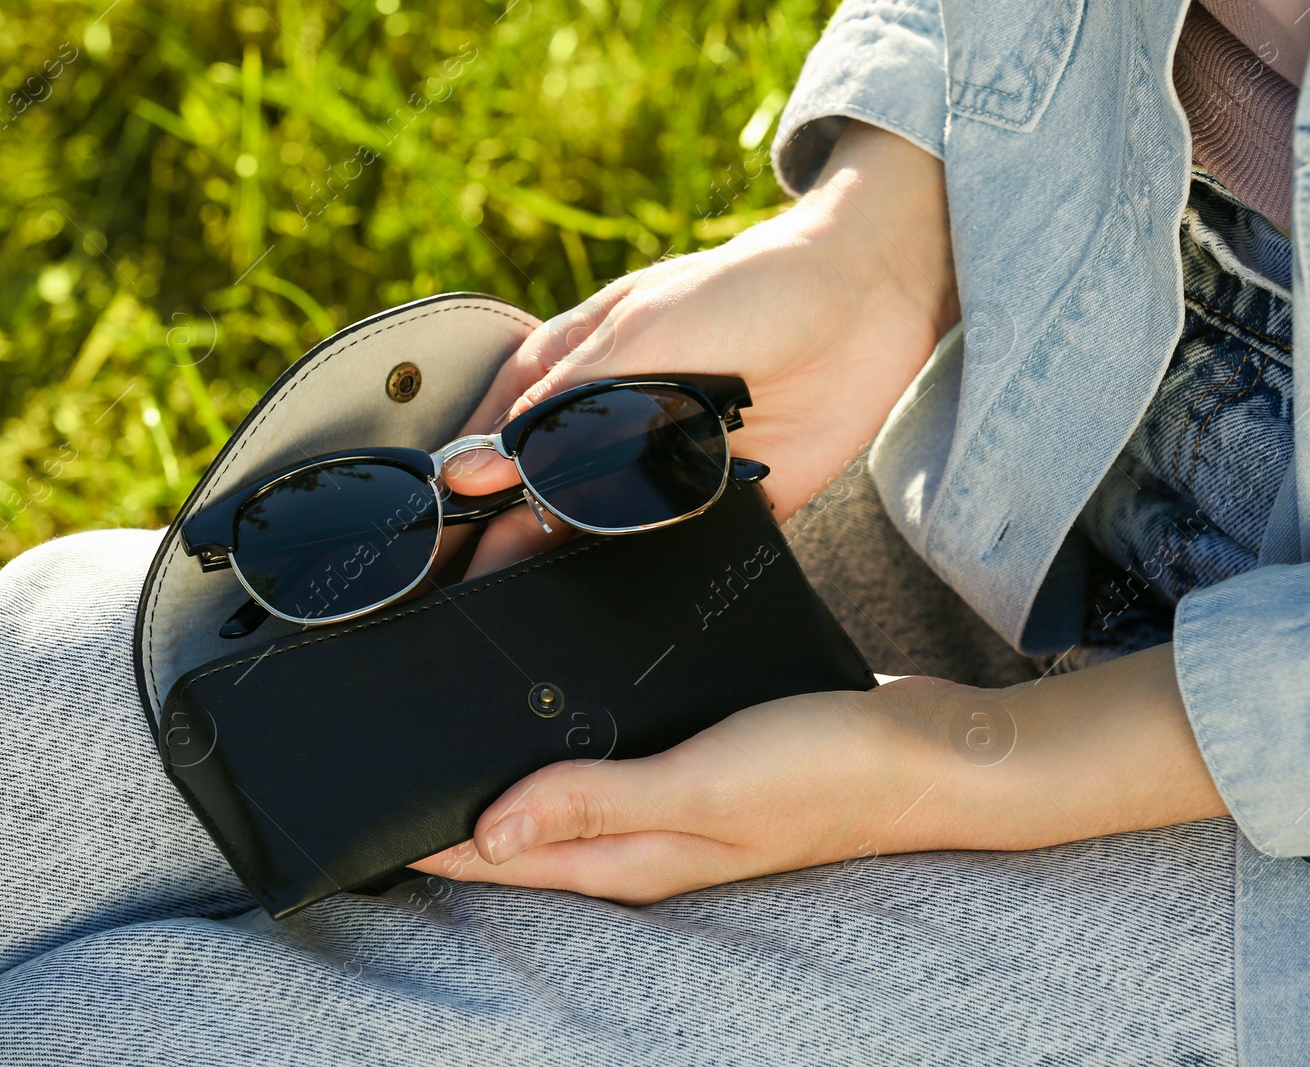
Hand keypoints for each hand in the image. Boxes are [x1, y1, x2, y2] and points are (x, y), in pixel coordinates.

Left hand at [411, 646, 1228, 903]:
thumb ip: (595, 803)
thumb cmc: (824, 772)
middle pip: (525, 832)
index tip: (364, 819)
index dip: (429, 846)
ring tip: (456, 725)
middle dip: (455, 804)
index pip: (502, 862)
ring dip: (510, 765)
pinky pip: (613, 756)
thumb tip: (486, 832)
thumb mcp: (702, 786)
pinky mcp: (701, 761)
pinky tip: (563, 703)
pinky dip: (571, 737)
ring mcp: (675, 801)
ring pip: (565, 790)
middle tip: (395, 755)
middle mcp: (645, 838)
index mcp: (634, 857)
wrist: (925, 747)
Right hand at [436, 122, 957, 579]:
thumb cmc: (752, 289)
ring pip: (603, 536)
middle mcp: (618, 426)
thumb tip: (477, 464)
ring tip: (529, 609)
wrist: (872, 298)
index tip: (437, 539)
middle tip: (472, 590)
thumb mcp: (642, 331)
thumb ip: (565, 404)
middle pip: (542, 499)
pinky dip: (653, 575)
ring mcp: (671, 468)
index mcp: (580, 372)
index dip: (466, 490)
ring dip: (569, 568)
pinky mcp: (731, 505)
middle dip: (506, 543)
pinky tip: (622, 606)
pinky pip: (680, 554)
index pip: (499, 441)